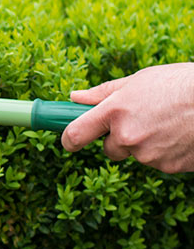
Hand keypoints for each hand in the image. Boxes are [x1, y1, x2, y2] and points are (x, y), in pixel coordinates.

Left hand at [61, 63, 193, 173]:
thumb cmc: (180, 84)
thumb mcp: (139, 81)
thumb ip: (103, 93)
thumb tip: (74, 98)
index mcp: (115, 111)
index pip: (75, 135)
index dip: (68, 140)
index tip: (69, 141)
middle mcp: (127, 136)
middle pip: (109, 149)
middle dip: (119, 139)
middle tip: (142, 120)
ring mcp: (149, 155)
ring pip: (136, 155)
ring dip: (145, 144)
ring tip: (168, 122)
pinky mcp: (169, 168)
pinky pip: (158, 162)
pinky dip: (165, 152)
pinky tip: (179, 134)